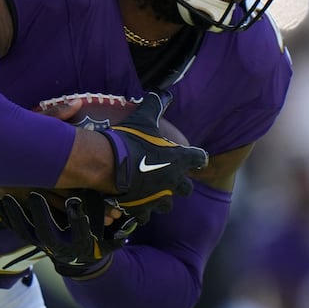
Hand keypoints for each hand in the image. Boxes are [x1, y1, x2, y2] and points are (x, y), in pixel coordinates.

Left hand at [0, 190, 112, 278]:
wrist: (81, 259)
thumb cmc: (96, 236)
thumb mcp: (106, 230)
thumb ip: (107, 217)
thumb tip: (119, 208)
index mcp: (81, 243)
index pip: (78, 230)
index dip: (75, 217)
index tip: (73, 201)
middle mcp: (59, 247)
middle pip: (45, 232)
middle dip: (39, 213)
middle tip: (34, 194)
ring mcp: (41, 244)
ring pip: (25, 232)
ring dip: (16, 214)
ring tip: (8, 197)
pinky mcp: (29, 239)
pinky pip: (15, 229)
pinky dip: (7, 215)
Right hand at [84, 92, 206, 207]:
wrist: (108, 165)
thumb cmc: (129, 140)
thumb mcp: (142, 118)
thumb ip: (155, 105)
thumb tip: (164, 92)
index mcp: (180, 159)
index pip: (200, 159)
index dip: (196, 158)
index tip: (192, 157)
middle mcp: (174, 182)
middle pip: (187, 189)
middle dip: (179, 184)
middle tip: (166, 176)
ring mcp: (159, 198)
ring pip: (167, 205)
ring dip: (161, 199)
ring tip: (149, 192)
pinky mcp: (143, 209)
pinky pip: (146, 216)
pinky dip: (140, 211)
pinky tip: (132, 204)